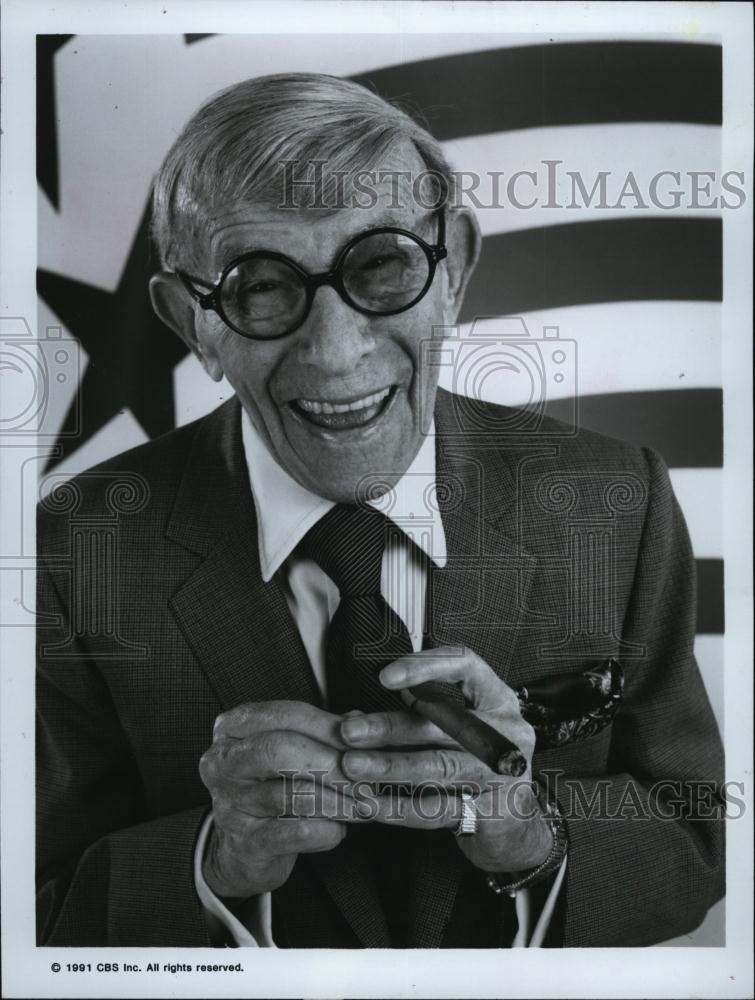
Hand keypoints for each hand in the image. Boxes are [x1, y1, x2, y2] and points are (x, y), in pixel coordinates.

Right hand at [199, 700, 366, 900]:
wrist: (243, 850)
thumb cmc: (272, 788)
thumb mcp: (291, 753)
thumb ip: (323, 734)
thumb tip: (360, 724)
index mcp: (232, 728)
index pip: (284, 715)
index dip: (328, 726)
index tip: (363, 740)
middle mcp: (222, 762)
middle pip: (280, 749)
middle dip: (331, 762)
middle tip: (365, 777)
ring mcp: (228, 803)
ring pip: (289, 794)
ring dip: (337, 800)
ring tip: (363, 804)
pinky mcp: (243, 843)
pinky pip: (293, 833)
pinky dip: (325, 831)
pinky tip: (340, 830)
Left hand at [339, 647, 552, 872]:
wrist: (514, 822)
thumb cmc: (474, 763)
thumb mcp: (454, 729)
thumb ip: (413, 718)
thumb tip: (354, 720)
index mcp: (496, 697)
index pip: (465, 665)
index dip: (426, 667)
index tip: (384, 677)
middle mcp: (506, 730)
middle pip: (446, 722)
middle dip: (391, 726)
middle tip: (349, 731)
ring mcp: (503, 773)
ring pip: (439, 766)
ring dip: (390, 766)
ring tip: (352, 766)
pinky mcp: (492, 813)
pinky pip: (438, 809)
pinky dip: (399, 806)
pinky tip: (370, 803)